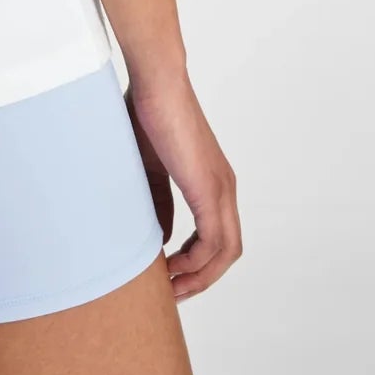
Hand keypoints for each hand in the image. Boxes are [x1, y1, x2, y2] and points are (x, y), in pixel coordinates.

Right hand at [124, 69, 241, 301]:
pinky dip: (196, 262)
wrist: (156, 82)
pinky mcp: (209, 188)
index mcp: (211, 180)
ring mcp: (221, 189)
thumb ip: (157, 199)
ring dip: (201, 276)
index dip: (196, 262)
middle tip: (173, 292)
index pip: (216, 235)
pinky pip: (214, 241)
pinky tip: (171, 267)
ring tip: (171, 288)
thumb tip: (160, 234)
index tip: (169, 275)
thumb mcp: (149, 166)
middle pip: (227, 251)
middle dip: (202, 278)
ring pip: (226, 252)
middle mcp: (224, 188)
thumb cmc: (147, 112)